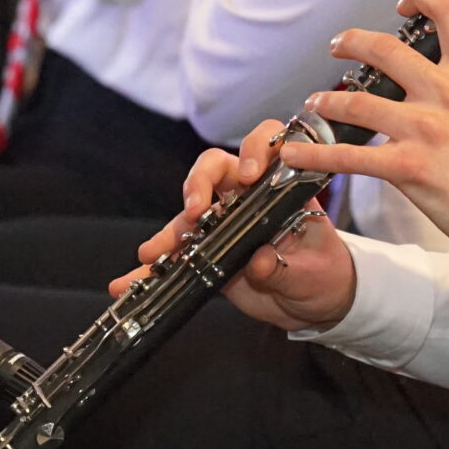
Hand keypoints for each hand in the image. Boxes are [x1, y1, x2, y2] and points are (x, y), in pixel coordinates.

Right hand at [112, 126, 357, 331]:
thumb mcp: (313, 272)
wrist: (313, 303)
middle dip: (199, 183)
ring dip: (167, 232)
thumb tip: (259, 261)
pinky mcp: (206, 251)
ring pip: (187, 213)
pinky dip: (150, 269)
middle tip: (196, 210)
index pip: (266, 146)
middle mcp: (246, 196)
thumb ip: (287, 267)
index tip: (251, 174)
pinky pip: (174, 254)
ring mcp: (222, 223)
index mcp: (280, 186)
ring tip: (150, 254)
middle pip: (213, 169)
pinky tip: (126, 282)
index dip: (255, 150)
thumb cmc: (322, 272)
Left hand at [281, 0, 448, 239]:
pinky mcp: (406, 166)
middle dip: (352, 41)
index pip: (448, 11)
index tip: (405, 4)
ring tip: (317, 101)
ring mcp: (422, 129)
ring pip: (357, 101)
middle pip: (385, 49)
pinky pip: (350, 158)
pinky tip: (294, 154)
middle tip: (339, 44)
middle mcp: (445, 93)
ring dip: (328, 100)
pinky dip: (316, 155)